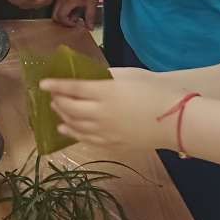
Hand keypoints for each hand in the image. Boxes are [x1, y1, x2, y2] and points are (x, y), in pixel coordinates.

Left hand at [42, 67, 177, 150]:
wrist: (176, 120)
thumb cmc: (156, 91)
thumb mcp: (131, 75)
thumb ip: (107, 76)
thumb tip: (90, 76)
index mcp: (106, 91)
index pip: (72, 88)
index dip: (55, 85)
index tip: (43, 83)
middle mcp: (101, 113)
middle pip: (70, 107)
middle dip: (57, 101)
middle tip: (52, 96)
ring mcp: (105, 131)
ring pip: (74, 124)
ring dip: (62, 116)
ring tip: (56, 110)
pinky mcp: (111, 144)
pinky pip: (85, 139)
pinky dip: (72, 133)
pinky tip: (66, 129)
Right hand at [52, 0, 99, 28]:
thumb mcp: (92, 2)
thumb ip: (90, 16)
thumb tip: (89, 26)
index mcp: (67, 2)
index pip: (60, 18)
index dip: (68, 24)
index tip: (76, 24)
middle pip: (55, 15)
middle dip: (63, 21)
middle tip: (73, 21)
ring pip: (56, 9)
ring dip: (64, 14)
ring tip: (75, 12)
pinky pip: (58, 2)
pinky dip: (64, 7)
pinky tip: (74, 4)